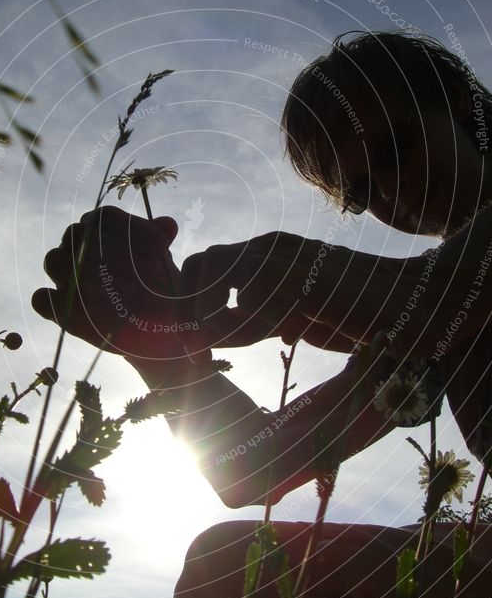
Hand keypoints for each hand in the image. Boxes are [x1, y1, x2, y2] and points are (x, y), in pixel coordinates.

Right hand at [31, 206, 208, 366]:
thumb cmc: (157, 286)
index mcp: (101, 228)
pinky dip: (63, 302)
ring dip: (90, 274)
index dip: (132, 229)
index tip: (161, 248)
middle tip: (146, 271)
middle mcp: (76, 246)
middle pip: (77, 235)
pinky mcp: (58, 307)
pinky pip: (42, 300)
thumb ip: (160, 241)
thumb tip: (167, 225)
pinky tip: (94, 310)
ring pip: (55, 261)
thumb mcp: (163, 263)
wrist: (156, 324)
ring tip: (128, 289)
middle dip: (114, 252)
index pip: (105, 217)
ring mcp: (63, 276)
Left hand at [178, 231, 356, 352]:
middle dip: (189, 309)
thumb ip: (253, 321)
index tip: (194, 346)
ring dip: (214, 314)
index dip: (187, 304)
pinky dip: (252, 320)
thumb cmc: (352, 313)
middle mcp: (270, 246)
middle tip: (199, 351)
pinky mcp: (307, 272)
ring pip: (220, 268)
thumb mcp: (289, 320)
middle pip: (201, 260)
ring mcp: (289, 254)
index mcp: (264, 254)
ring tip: (232, 345)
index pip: (202, 265)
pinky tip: (278, 336)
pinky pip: (255, 289)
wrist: (410, 304)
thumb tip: (214, 335)